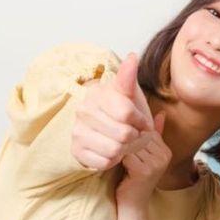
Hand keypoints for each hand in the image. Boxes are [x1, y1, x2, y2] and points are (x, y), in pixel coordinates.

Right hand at [71, 53, 153, 169]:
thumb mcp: (128, 94)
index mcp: (97, 94)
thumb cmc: (120, 110)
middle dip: (137, 137)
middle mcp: (83, 111)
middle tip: (136, 135)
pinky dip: (114, 160)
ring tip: (126, 143)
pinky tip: (113, 151)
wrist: (102, 129)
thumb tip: (132, 57)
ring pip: (116, 150)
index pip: (127, 113)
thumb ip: (129, 77)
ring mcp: (77, 131)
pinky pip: (105, 162)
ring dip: (127, 150)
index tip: (143, 122)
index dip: (142, 121)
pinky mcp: (77, 151)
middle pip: (124, 134)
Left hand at [116, 111, 171, 206]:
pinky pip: (127, 154)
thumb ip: (154, 135)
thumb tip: (161, 113)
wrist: (133, 204)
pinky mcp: (144, 171)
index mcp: (166, 151)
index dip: (132, 134)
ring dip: (121, 148)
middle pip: (139, 136)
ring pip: (132, 144)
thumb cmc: (135, 177)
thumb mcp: (145, 155)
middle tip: (116, 146)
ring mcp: (156, 164)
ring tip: (116, 155)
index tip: (122, 140)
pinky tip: (117, 163)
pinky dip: (119, 157)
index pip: (146, 130)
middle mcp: (164, 157)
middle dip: (125, 140)